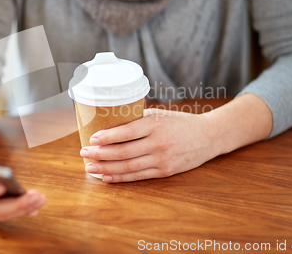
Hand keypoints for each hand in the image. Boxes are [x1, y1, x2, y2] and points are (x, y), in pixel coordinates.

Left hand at [79, 108, 219, 181]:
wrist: (208, 136)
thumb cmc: (179, 122)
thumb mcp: (160, 115)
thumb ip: (138, 120)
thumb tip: (108, 123)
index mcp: (155, 124)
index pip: (125, 132)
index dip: (106, 137)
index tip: (91, 138)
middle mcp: (158, 142)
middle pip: (123, 152)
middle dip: (100, 154)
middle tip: (83, 153)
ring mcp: (162, 159)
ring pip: (128, 166)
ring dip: (106, 168)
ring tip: (90, 167)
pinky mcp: (165, 171)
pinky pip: (138, 176)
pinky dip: (121, 177)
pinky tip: (107, 177)